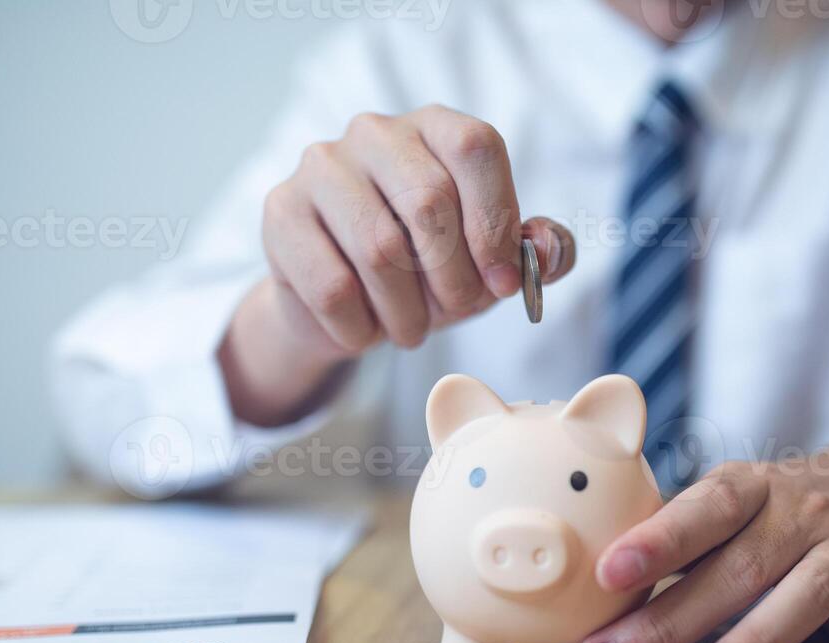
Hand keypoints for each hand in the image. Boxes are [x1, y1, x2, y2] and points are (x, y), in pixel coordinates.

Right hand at [221, 105, 575, 426]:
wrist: (342, 304)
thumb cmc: (427, 270)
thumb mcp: (491, 265)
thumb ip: (538, 252)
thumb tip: (548, 250)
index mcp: (435, 127)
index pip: (476, 148)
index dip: (495, 222)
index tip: (501, 283)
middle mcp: (375, 132)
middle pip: (428, 201)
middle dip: (453, 279)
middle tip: (453, 314)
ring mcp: (320, 167)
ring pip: (379, 251)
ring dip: (407, 313)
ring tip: (410, 329)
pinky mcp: (280, 212)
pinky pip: (332, 286)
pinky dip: (360, 328)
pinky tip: (365, 329)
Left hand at [575, 443, 828, 642]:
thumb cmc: (779, 510)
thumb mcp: (733, 501)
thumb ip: (677, 539)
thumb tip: (589, 596)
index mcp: (751, 489)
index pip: (703, 509)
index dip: (657, 541)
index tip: (607, 572)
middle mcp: (800, 515)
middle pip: (734, 570)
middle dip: (665, 622)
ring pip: (801, 599)